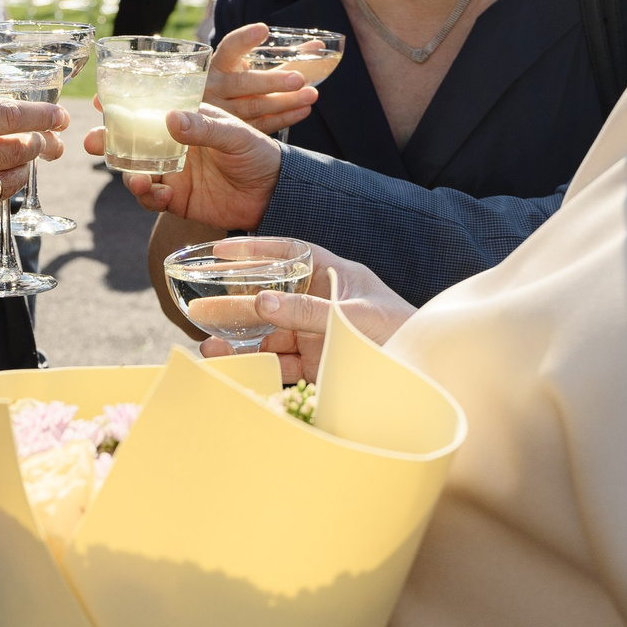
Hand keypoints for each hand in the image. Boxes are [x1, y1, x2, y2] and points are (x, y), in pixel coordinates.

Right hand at [0, 96, 66, 246]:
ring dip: (24, 169)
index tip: (58, 114)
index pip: (7, 115)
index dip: (40, 114)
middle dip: (40, 143)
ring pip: (10, 180)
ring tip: (25, 160)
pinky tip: (0, 183)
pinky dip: (2, 192)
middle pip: (17, 149)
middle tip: (49, 139)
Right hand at [83, 101, 281, 228]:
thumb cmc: (258, 154)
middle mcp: (172, 145)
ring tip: (136, 178)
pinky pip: (151, 198)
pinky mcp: (177, 200)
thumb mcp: (235, 134)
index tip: (98, 101)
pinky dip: (148, 196)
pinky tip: (156, 194)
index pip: (147, 109)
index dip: (120, 105)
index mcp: (185, 121)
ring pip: (134, 171)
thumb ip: (204, 128)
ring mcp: (172, 173)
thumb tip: (171, 118)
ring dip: (127, 173)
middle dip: (105, 142)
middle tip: (90, 142)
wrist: (276, 194)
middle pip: (129, 142)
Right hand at [199, 250, 414, 381]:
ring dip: (236, 340)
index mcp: (331, 276)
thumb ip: (309, 310)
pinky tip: (229, 365)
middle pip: (266, 300)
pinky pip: (275, 366)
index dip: (254, 250)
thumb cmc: (403, 333)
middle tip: (198, 308)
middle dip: (231, 305)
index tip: (221, 250)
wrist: (429, 376)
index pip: (287, 254)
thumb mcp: (357, 315)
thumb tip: (260, 301)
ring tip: (207, 344)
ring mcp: (312, 337)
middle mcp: (317, 305)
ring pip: (265, 336)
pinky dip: (252, 367)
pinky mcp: (312, 368)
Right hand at [207, 22, 318, 132]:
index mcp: (217, 66)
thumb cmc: (237, 85)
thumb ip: (282, 60)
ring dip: (285, 101)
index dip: (244, 40)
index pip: (229, 49)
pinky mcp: (231, 132)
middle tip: (298, 79)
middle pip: (243, 84)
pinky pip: (259, 125)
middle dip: (273, 81)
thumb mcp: (249, 70)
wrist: (208, 119)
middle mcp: (214, 88)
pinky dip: (283, 118)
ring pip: (253, 107)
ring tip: (311, 94)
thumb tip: (318, 47)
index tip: (262, 29)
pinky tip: (303, 110)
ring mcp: (220, 113)